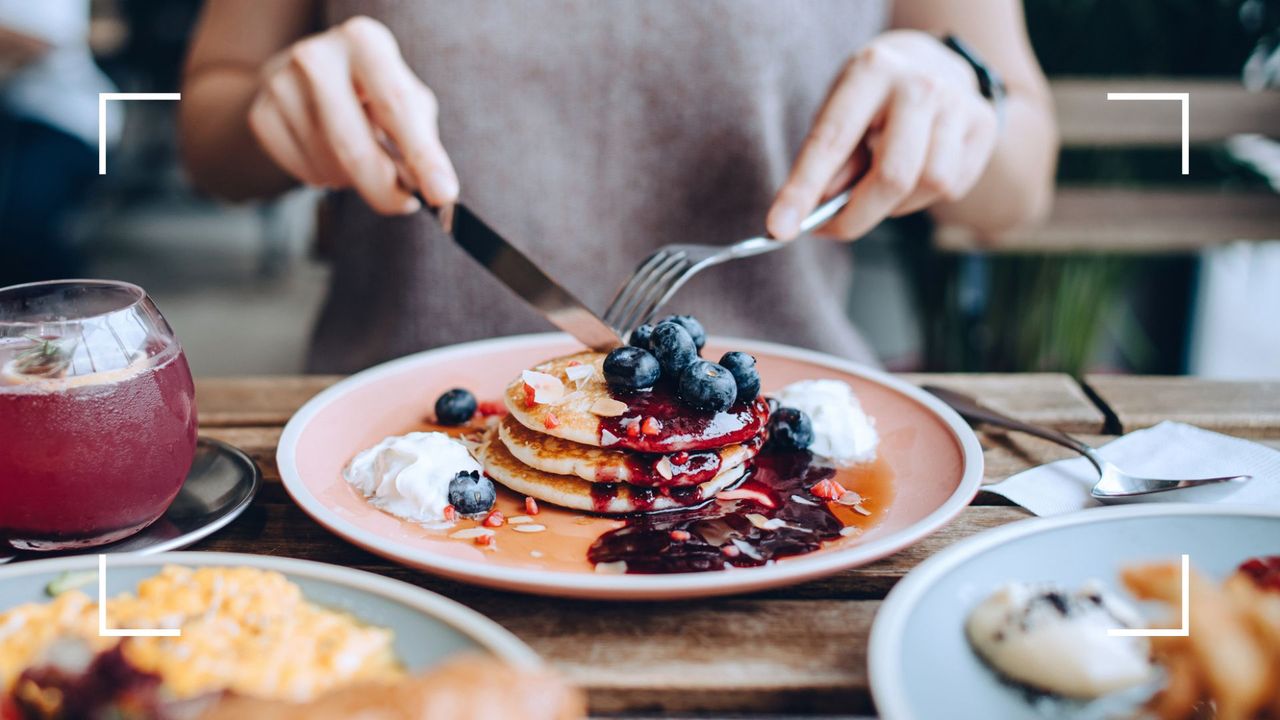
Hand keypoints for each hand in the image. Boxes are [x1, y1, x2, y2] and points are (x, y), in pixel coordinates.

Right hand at [247, 16, 457, 214]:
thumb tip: (435, 190)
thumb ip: (421, 141)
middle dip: (384, 188)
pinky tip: (330, 156)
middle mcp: (316, 56)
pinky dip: (326, 179)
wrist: (303, 80)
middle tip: (404, 204)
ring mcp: (281, 85)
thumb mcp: (405, 100)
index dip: (423, 156)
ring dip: (355, 180)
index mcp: (364, 42)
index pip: (396, 106)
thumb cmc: (370, 92)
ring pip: (329, 166)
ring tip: (361, 158)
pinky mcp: (260, 115)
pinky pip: (304, 173)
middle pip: (354, 146)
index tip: (442, 195)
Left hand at [767, 30, 998, 240]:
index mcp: (871, 72)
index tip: (779, 228)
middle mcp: (920, 84)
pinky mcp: (983, 125)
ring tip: (880, 185)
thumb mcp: (839, 111)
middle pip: (892, 176)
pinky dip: (922, 195)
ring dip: (895, 205)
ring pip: (927, 186)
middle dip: (856, 217)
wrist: (931, 63)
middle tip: (832, 228)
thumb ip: (830, 161)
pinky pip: (951, 187)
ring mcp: (958, 103)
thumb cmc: (872, 99)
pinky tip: (914, 172)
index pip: (831, 142)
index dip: (802, 190)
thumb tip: (820, 210)